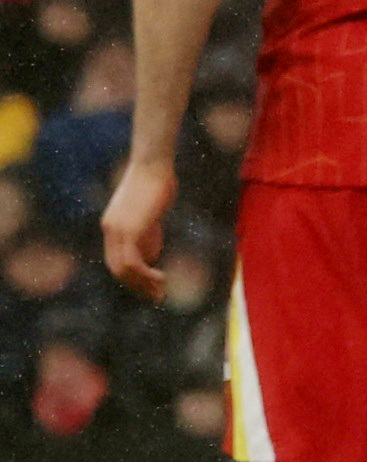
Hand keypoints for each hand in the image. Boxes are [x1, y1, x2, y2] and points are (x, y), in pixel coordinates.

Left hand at [102, 157, 175, 301]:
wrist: (153, 164)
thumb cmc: (157, 183)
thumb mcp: (151, 213)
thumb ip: (149, 235)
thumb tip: (150, 257)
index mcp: (113, 226)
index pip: (117, 259)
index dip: (134, 276)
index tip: (153, 285)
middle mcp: (110, 230)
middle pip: (117, 268)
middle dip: (137, 286)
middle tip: (157, 297)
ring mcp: (117, 230)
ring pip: (123, 269)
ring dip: (142, 284)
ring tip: (161, 292)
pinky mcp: (129, 230)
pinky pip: (133, 262)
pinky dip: (145, 275)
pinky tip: (161, 278)